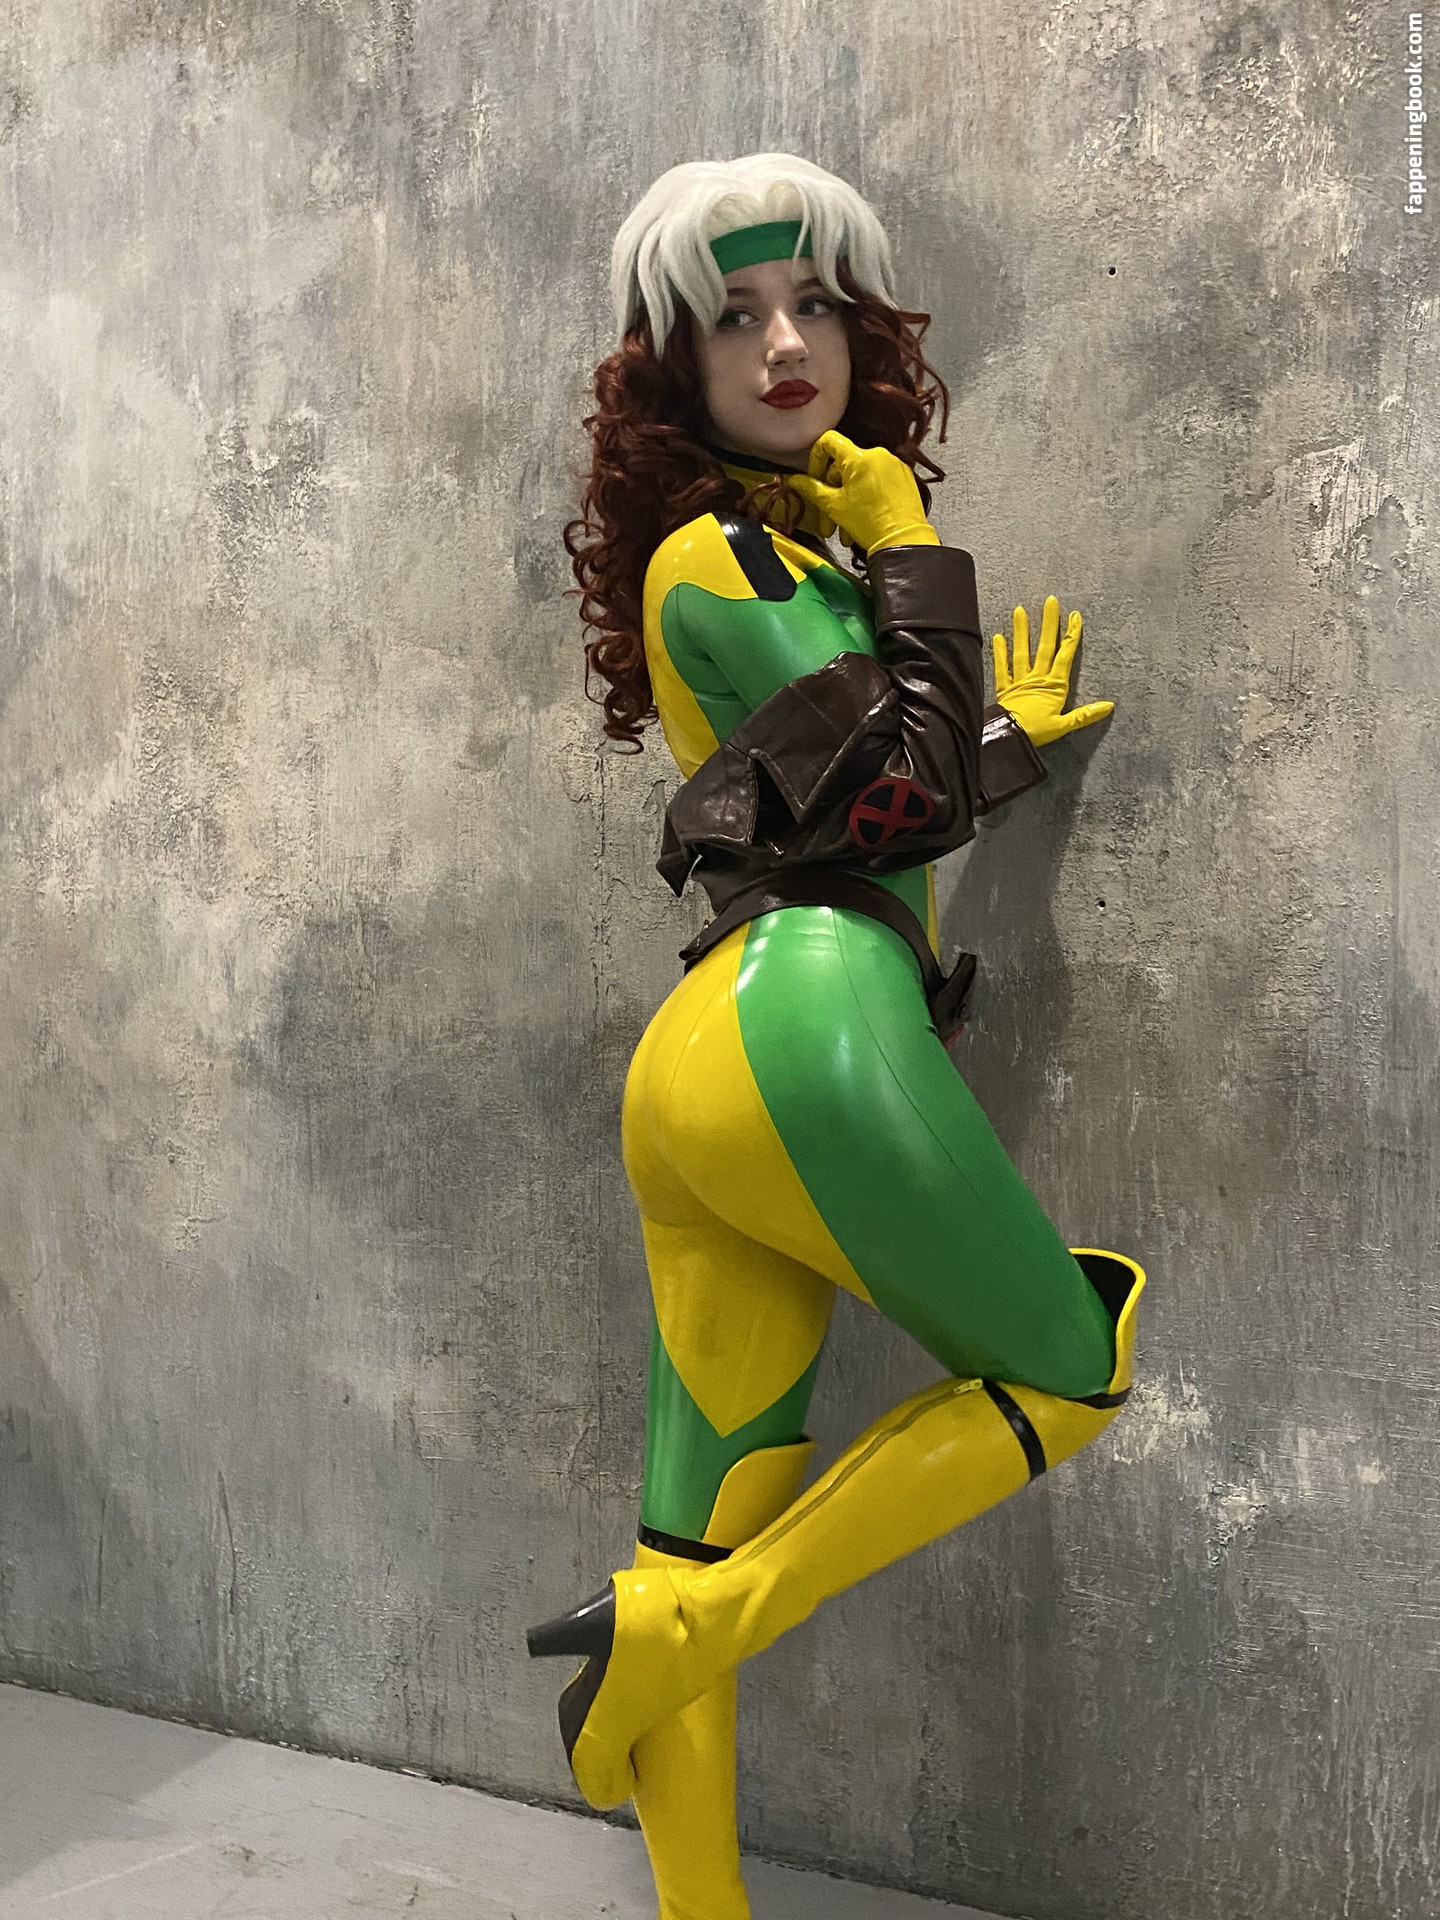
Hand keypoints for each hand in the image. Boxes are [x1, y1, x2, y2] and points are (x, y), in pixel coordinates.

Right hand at [786, 430, 940, 553]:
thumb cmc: (869, 524)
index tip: (813, 480)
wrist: (903, 542)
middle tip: (827, 521)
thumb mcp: (834, 506)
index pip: (828, 441)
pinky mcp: (904, 478)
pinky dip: (866, 498)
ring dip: (847, 502)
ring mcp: (893, 465)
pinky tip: (862, 521)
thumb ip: (811, 489)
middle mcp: (878, 455)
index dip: (815, 459)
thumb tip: (792, 480)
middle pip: (844, 466)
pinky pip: (877, 482)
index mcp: (858, 457)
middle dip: (831, 494)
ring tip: (845, 531)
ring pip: (860, 478)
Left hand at [993, 595, 1113, 747]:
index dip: (1071, 635)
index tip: (1074, 616)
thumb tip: (1109, 706)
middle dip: (1049, 623)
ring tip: (1020, 610)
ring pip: (1021, 652)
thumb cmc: (1036, 733)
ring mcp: (1019, 681)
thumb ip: (1085, 715)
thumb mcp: (1064, 726)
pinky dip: (999, 653)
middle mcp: (1037, 678)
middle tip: (1050, 601)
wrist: (1008, 739)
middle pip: (1045, 646)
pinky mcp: (1004, 689)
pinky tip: (998, 637)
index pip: (1065, 655)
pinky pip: (1001, 668)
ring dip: (1021, 631)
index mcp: (1054, 686)